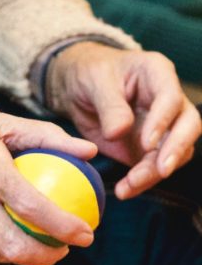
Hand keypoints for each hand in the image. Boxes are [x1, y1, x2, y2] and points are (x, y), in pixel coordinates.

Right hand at [0, 68, 97, 264]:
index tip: (85, 233)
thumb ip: (45, 136)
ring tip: (39, 240)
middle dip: (47, 257)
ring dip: (21, 253)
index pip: (31, 206)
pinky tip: (4, 229)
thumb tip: (88, 151)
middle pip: (12, 246)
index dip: (64, 227)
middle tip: (64, 248)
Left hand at [47, 43, 200, 198]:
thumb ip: (109, 106)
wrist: (77, 87)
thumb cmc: (90, 74)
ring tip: (130, 185)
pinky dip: (142, 181)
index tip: (146, 142)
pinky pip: (153, 167)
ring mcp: (162, 126)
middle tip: (161, 170)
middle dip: (175, 150)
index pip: (171, 98)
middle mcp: (168, 100)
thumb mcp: (95, 82)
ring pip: (174, 152)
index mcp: (157, 74)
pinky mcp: (149, 148)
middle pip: (187, 126)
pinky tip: (125, 190)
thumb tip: (119, 133)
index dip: (162, 121)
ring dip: (155, 172)